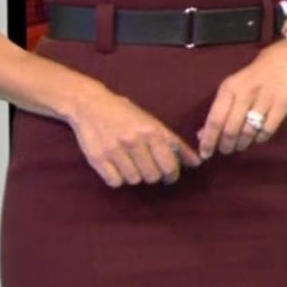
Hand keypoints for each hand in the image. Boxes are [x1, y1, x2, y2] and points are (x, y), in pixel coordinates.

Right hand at [68, 87, 201, 187]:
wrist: (89, 104)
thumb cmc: (124, 113)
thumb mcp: (151, 122)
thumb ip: (174, 143)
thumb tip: (196, 163)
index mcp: (150, 130)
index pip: (169, 165)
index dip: (172, 174)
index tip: (169, 174)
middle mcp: (133, 140)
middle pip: (153, 176)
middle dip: (153, 174)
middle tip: (148, 166)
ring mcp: (115, 150)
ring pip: (134, 180)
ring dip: (134, 174)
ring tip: (129, 161)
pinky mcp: (98, 159)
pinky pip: (116, 181)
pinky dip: (118, 178)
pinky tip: (116, 165)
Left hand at [196, 43, 286, 159]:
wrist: (280, 63)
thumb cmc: (249, 79)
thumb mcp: (230, 89)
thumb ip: (217, 111)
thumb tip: (201, 135)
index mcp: (229, 89)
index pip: (215, 119)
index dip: (208, 140)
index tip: (204, 154)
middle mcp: (245, 94)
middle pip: (231, 129)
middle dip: (226, 145)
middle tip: (225, 150)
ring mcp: (264, 100)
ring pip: (248, 132)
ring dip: (242, 144)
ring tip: (239, 145)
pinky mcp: (280, 106)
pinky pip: (267, 131)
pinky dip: (260, 139)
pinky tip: (257, 137)